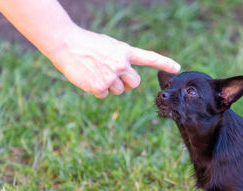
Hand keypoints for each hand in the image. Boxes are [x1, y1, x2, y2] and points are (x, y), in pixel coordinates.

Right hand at [50, 26, 180, 97]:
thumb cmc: (87, 44)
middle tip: (113, 74)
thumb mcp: (109, 46)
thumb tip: (127, 77)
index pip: (149, 58)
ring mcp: (111, 76)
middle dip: (127, 83)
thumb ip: (122, 59)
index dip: (164, 63)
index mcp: (125, 51)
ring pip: (120, 91)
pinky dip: (97, 90)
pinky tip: (88, 77)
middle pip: (135, 84)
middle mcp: (121, 64)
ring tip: (96, 72)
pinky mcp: (99, 87)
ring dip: (111, 86)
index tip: (177, 68)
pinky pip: (105, 95)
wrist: (64, 43)